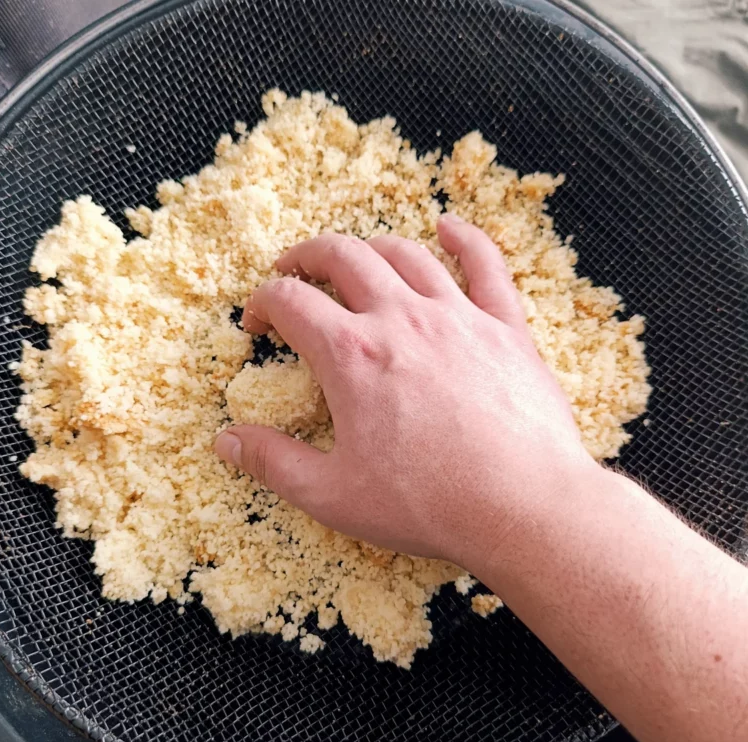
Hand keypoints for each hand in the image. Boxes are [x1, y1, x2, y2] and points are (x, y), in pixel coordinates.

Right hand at [215, 215, 595, 570]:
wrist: (522, 506)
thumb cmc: (428, 504)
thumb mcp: (332, 494)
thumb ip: (273, 463)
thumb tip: (227, 441)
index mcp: (351, 355)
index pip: (291, 301)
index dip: (264, 302)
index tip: (259, 320)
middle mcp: (401, 319)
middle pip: (343, 257)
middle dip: (307, 256)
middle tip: (294, 268)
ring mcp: (457, 316)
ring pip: (405, 253)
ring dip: (370, 246)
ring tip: (355, 257)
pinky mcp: (504, 327)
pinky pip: (485, 265)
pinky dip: (465, 239)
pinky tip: (449, 228)